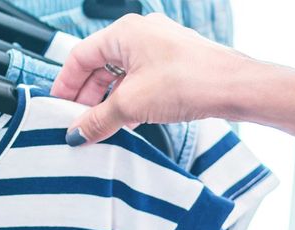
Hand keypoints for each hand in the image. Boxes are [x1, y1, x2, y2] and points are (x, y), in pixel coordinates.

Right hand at [51, 13, 265, 144]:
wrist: (235, 88)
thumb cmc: (191, 80)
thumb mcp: (131, 105)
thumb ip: (97, 120)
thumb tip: (76, 132)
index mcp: (125, 32)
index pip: (80, 57)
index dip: (65, 84)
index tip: (58, 108)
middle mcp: (142, 34)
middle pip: (100, 65)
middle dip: (87, 96)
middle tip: (78, 122)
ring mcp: (160, 48)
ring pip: (121, 74)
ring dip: (109, 100)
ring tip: (101, 126)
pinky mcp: (175, 64)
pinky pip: (141, 80)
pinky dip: (129, 99)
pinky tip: (127, 120)